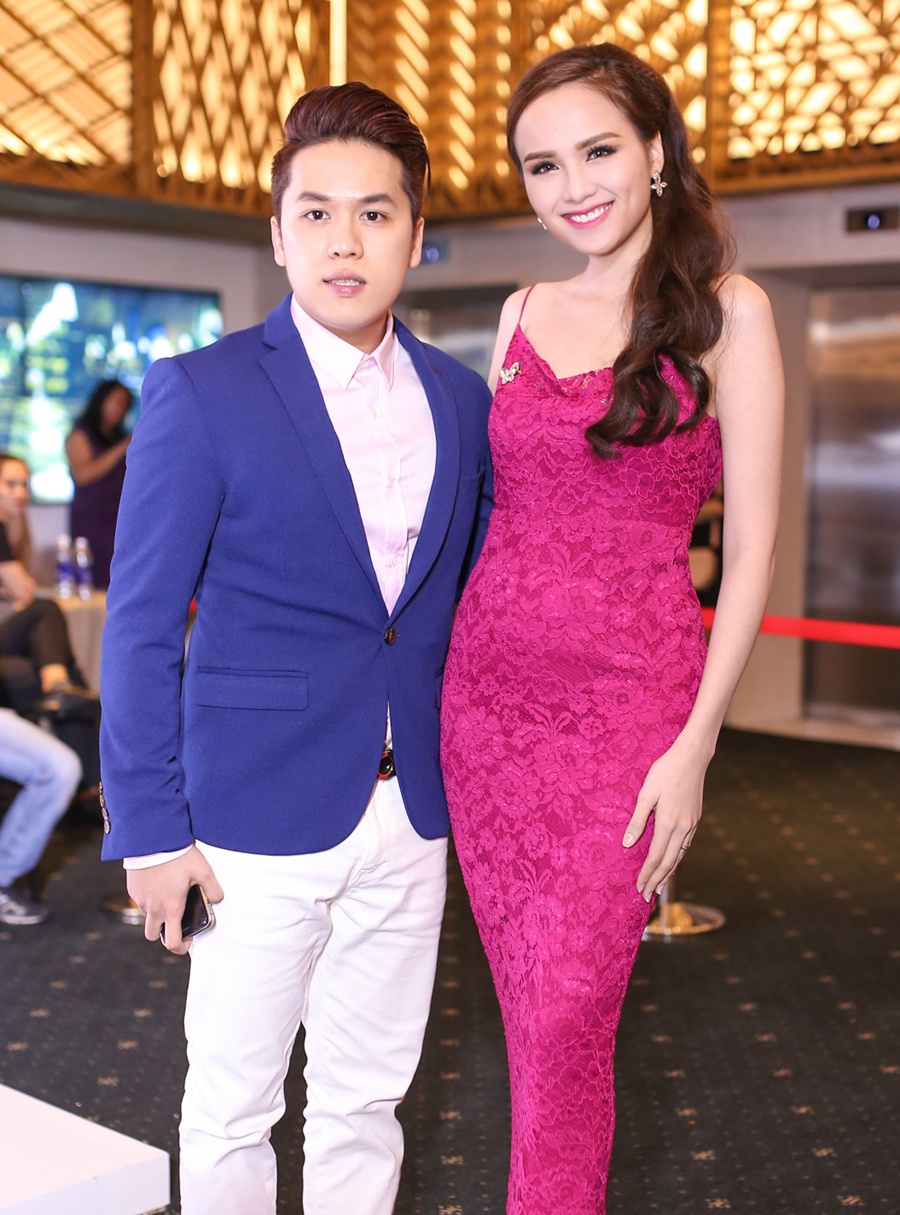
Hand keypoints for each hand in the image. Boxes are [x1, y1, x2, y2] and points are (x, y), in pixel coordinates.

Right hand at [126, 846, 223, 954]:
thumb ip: (213, 888)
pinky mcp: (132, 889)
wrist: (152, 839)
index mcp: (171, 908)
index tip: (188, 940)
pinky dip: (148, 899)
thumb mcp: (203, 870)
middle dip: (163, 933)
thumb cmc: (178, 856)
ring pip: (146, 917)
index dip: (181, 947)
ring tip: (168, 896)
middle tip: (175, 920)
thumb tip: (217, 899)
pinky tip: (158, 883)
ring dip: (155, 914)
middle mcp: (152, 908)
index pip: (172, 943)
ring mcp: (139, 899)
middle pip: (153, 935)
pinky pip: (139, 901)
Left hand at [622, 739, 706, 901]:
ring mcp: (691, 825)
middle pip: (669, 863)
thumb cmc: (665, 771)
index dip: (647, 875)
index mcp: (667, 823)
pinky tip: (672, 863)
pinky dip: (677, 859)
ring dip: (668, 874)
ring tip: (660, 888)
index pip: (655, 857)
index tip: (639, 888)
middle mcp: (682, 828)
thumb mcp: (645, 793)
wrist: (692, 758)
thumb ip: (637, 820)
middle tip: (647, 897)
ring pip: (679, 856)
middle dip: (657, 881)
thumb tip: (627, 844)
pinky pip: (685, 846)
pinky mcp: (695, 820)